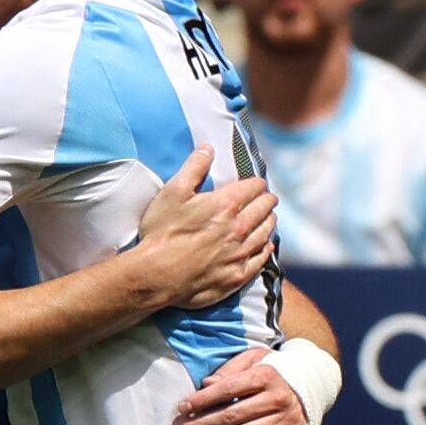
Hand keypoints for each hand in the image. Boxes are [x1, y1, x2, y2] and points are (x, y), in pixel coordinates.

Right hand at [117, 146, 275, 313]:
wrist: (156, 276)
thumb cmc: (162, 233)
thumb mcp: (173, 192)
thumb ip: (193, 167)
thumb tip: (208, 149)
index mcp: (227, 204)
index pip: (254, 187)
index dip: (256, 183)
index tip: (256, 184)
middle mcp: (240, 228)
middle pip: (265, 209)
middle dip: (266, 201)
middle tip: (267, 199)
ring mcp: (241, 253)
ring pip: (266, 233)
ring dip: (269, 222)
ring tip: (268, 219)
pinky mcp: (238, 275)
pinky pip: (262, 259)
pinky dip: (266, 249)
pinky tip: (265, 246)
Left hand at [169, 345, 310, 424]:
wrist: (313, 385)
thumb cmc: (273, 372)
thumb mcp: (254, 360)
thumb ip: (230, 370)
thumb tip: (206, 383)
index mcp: (265, 375)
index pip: (227, 389)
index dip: (202, 399)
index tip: (181, 408)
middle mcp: (277, 397)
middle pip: (232, 415)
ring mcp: (287, 417)